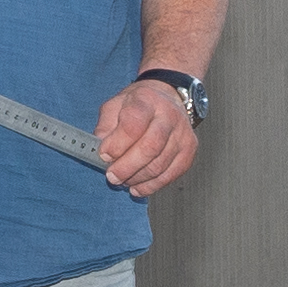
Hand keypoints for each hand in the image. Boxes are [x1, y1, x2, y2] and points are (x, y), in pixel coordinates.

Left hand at [95, 79, 201, 196]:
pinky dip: (152, 185)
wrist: (165, 99)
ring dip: (137, 178)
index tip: (104, 155)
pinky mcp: (189, 150)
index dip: (116, 144)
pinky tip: (138, 187)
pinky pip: (171, 174)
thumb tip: (99, 149)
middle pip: (150, 147)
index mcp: (147, 101)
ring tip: (122, 180)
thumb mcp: (115, 105)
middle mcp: (169, 116)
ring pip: (160, 164)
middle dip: (126, 167)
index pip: (133, 125)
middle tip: (112, 175)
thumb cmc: (138, 105)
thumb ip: (105, 126)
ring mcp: (182, 134)